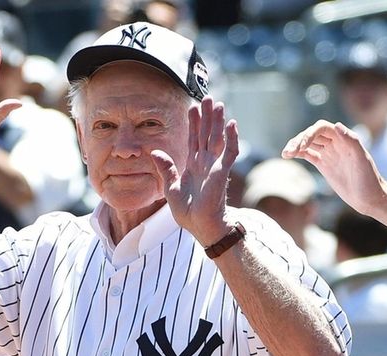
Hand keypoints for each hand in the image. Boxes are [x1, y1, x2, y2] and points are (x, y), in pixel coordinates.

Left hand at [150, 96, 239, 243]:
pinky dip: (232, 139)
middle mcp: (205, 163)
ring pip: (217, 139)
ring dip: (218, 122)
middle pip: (206, 134)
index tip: (193, 107)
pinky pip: (229, 153)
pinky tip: (232, 125)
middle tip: (209, 98)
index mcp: (193, 166)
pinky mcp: (222, 173)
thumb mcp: (171, 188)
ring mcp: (215, 167)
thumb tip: (155, 151)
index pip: (193, 139)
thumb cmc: (188, 213)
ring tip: (219, 105)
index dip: (193, 123)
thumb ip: (166, 169)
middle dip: (207, 116)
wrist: (201, 227)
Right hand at [281, 120, 384, 215]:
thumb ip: (351, 141)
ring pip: (308, 144)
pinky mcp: (324, 164)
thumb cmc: (368, 179)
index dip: (309, 134)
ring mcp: (329, 154)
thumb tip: (337, 125)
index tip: (302, 146)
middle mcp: (336, 143)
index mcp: (344, 139)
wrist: (369, 198)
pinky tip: (288, 155)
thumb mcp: (362, 160)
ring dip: (295, 146)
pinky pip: (308, 154)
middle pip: (312, 134)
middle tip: (288, 152)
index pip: (321, 128)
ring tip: (285, 154)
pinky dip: (298, 153)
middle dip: (298, 141)